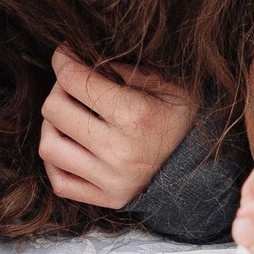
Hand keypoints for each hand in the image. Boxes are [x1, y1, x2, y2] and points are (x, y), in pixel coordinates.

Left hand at [40, 48, 197, 208]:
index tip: (64, 55)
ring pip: (49, 147)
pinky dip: (56, 162)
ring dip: (52, 126)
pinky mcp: (107, 198)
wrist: (203, 166)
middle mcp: (120, 150)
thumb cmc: (182, 119)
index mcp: (136, 115)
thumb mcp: (167, 84)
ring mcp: (111, 178)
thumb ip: (124, 70)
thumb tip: (81, 59)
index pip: (74, 80)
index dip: (62, 60)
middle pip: (54, 110)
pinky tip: (71, 146)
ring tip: (69, 118)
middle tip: (72, 86)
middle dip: (59, 89)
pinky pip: (59, 181)